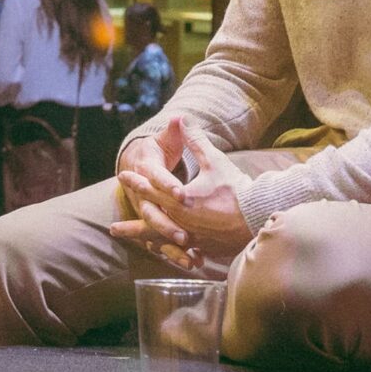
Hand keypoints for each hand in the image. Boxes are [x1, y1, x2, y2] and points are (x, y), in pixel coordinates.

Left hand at [114, 126, 254, 267]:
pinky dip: (168, 249)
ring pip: (162, 239)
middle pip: (151, 218)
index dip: (137, 180)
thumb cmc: (235, 188)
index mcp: (181, 199)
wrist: (257, 217)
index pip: (153, 187)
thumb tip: (182, 118)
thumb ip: (195, 140)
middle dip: (132, 220)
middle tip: (113, 226)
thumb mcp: (214, 160)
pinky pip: (180, 250)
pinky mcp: (203, 246)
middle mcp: (181, 220)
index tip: (122, 175)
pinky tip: (162, 253)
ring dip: (143, 238)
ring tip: (126, 239)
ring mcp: (192, 236)